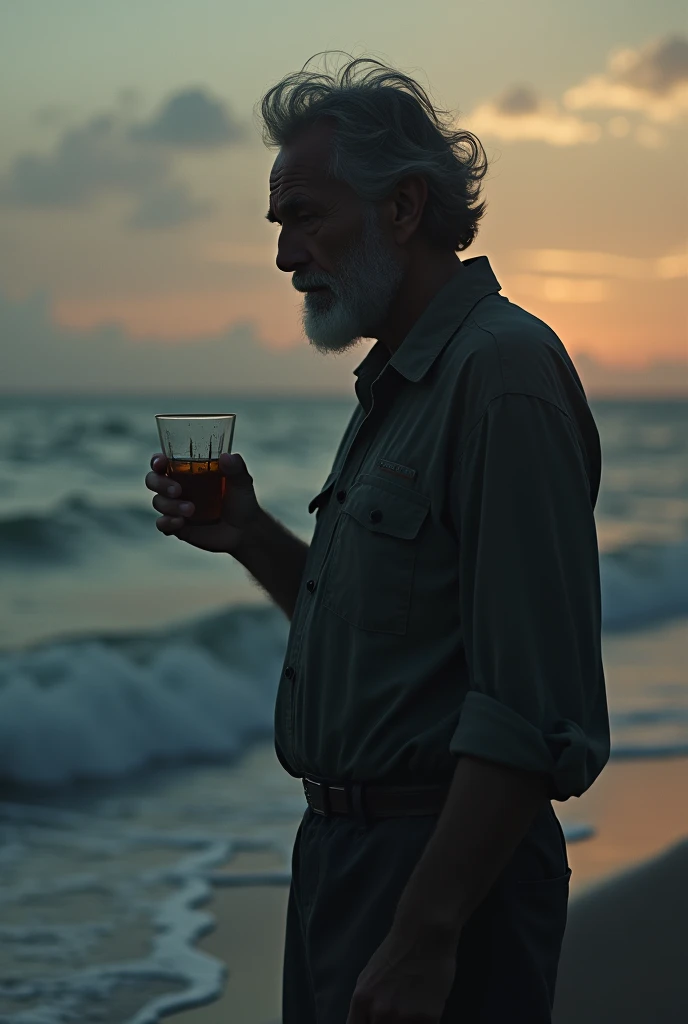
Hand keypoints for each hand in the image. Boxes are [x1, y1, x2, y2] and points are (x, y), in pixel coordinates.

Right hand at [145, 451, 261, 554]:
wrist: (245, 531)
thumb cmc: (242, 501)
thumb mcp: (242, 482)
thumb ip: (236, 468)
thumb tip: (227, 456)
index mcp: (188, 471)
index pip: (164, 462)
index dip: (157, 461)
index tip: (161, 462)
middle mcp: (177, 487)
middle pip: (153, 480)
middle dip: (159, 483)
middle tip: (178, 490)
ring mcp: (175, 507)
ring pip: (158, 502)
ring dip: (170, 505)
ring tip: (191, 510)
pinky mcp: (177, 526)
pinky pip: (162, 524)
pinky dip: (166, 522)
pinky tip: (180, 523)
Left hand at [345, 924, 458, 1023]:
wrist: (423, 934)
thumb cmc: (396, 951)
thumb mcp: (369, 977)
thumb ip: (365, 1004)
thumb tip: (365, 1022)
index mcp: (362, 1001)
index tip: (374, 1023)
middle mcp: (379, 1012)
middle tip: (397, 1010)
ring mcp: (404, 1017)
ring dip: (406, 1023)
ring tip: (412, 1006)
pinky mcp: (428, 1019)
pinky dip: (423, 1023)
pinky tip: (425, 1008)